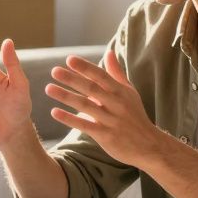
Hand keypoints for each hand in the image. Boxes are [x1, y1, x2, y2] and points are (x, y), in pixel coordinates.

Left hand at [45, 49, 165, 167]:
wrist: (149, 145)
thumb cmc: (135, 116)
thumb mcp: (129, 93)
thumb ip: (117, 73)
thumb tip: (109, 52)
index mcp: (121, 92)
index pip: (101, 76)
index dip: (85, 67)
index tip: (69, 60)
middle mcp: (116, 104)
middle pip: (91, 88)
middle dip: (72, 79)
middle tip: (54, 71)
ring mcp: (111, 120)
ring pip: (85, 106)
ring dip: (66, 96)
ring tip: (48, 88)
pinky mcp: (106, 136)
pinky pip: (84, 126)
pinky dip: (69, 119)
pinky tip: (54, 112)